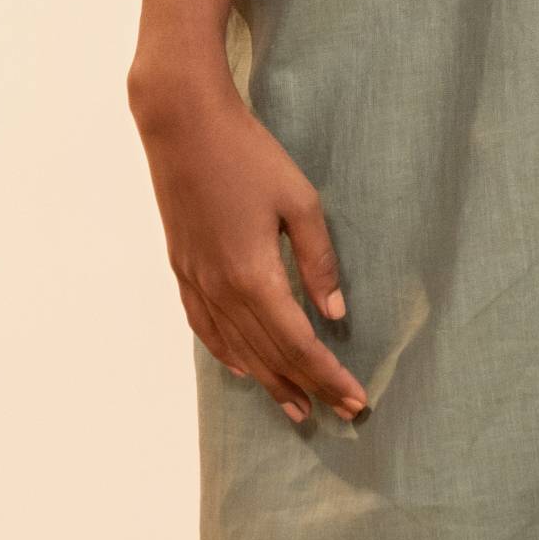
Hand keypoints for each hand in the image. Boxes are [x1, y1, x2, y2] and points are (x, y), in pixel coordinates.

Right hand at [133, 70, 367, 428]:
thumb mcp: (299, 201)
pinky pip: (205, 329)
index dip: (328, 376)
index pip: (299, 345)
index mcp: (254, 277)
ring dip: (269, 382)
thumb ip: (319, 262)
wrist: (184, 126)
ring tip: (296, 408)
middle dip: (307, 387)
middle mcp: (222, 291)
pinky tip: (243, 369)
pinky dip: (227, 355)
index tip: (355, 400)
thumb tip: (335, 315)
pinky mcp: (183, 270)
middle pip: (269, 356)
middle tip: (338, 413)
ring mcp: (197, 283)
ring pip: (236, 350)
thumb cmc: (249, 155)